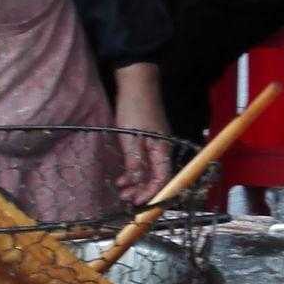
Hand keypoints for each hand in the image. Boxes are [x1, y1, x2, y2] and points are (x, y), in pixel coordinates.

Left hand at [110, 64, 171, 202]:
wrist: (136, 81)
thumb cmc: (134, 108)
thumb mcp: (131, 138)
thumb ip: (135, 163)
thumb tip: (138, 184)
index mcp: (162, 149)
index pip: (163, 179)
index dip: (152, 193)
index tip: (137, 202)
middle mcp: (162, 149)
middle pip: (157, 177)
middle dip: (142, 190)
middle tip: (125, 198)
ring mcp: (155, 144)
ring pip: (149, 170)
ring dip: (136, 182)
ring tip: (120, 189)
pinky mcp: (147, 139)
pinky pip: (144, 161)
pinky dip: (134, 170)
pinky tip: (122, 176)